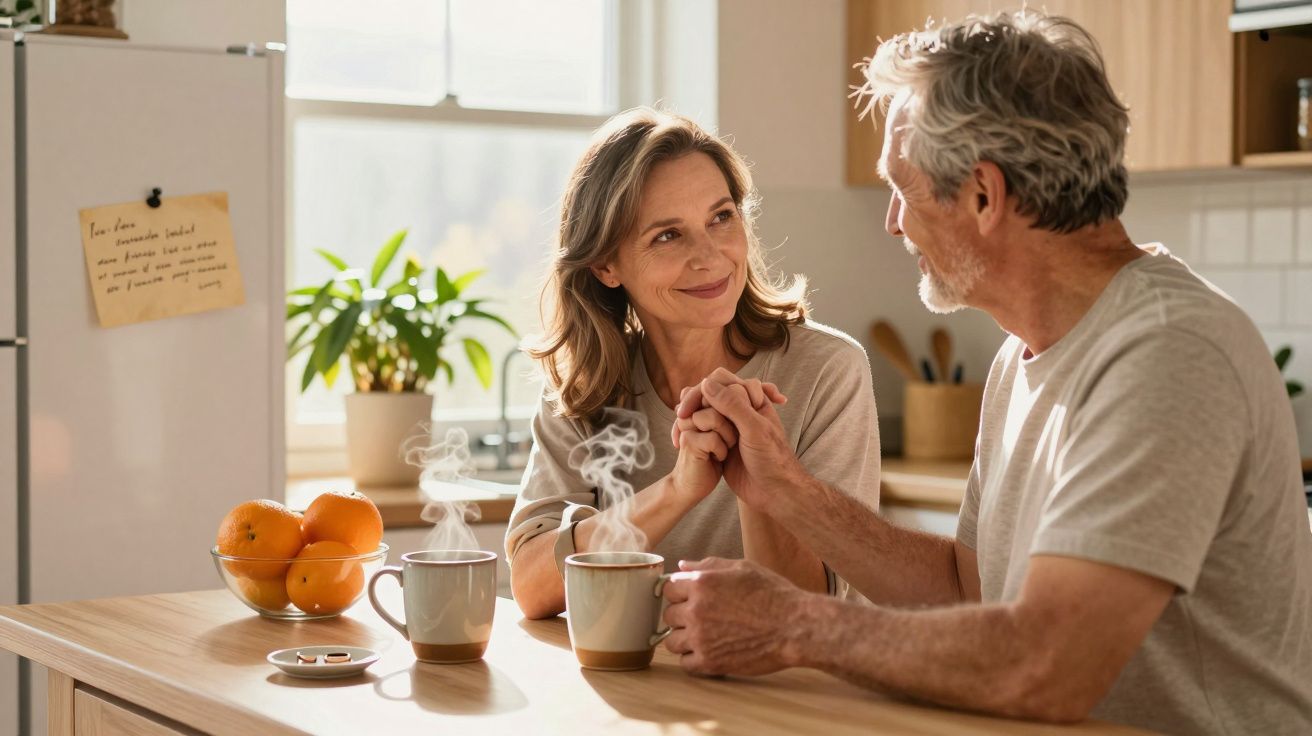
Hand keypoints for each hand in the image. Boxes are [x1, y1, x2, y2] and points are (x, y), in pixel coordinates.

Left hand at [662, 557, 805, 675]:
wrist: (795, 626)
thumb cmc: (773, 594)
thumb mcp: (742, 568)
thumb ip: (708, 565)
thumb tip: (682, 566)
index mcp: (702, 584)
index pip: (668, 589)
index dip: (680, 593)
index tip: (691, 599)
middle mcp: (696, 610)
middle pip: (668, 616)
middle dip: (682, 616)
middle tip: (704, 618)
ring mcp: (701, 638)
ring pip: (672, 641)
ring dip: (684, 639)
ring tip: (704, 637)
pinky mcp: (710, 662)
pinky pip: (685, 663)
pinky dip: (693, 659)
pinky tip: (708, 652)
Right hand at [677, 371, 800, 510]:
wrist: (772, 492)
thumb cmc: (770, 459)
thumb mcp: (754, 427)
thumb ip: (731, 403)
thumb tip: (705, 383)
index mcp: (749, 399)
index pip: (721, 380)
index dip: (711, 390)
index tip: (715, 409)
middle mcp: (735, 410)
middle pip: (706, 395)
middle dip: (700, 408)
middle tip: (694, 421)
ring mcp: (724, 428)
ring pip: (700, 414)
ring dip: (703, 427)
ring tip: (717, 446)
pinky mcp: (716, 445)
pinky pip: (698, 434)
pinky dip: (707, 445)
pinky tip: (714, 458)